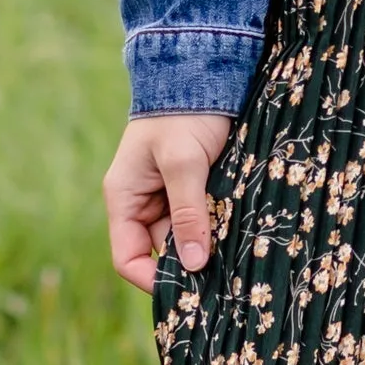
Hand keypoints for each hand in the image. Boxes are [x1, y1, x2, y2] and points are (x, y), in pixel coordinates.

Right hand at [103, 113, 233, 292]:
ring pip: (187, 238)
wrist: (203, 73)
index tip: (188, 292)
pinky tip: (240, 234)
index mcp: (124, 198)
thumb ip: (188, 212)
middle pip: (161, 252)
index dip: (152, 280)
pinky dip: (219, 228)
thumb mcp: (184, 162)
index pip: (128, 257)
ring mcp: (170, 196)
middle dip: (189, 264)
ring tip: (236, 255)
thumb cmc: (184, 114)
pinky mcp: (196, 188)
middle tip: (223, 278)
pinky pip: (204, 220)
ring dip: (209, 245)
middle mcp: (144, 202)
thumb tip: (192, 265)